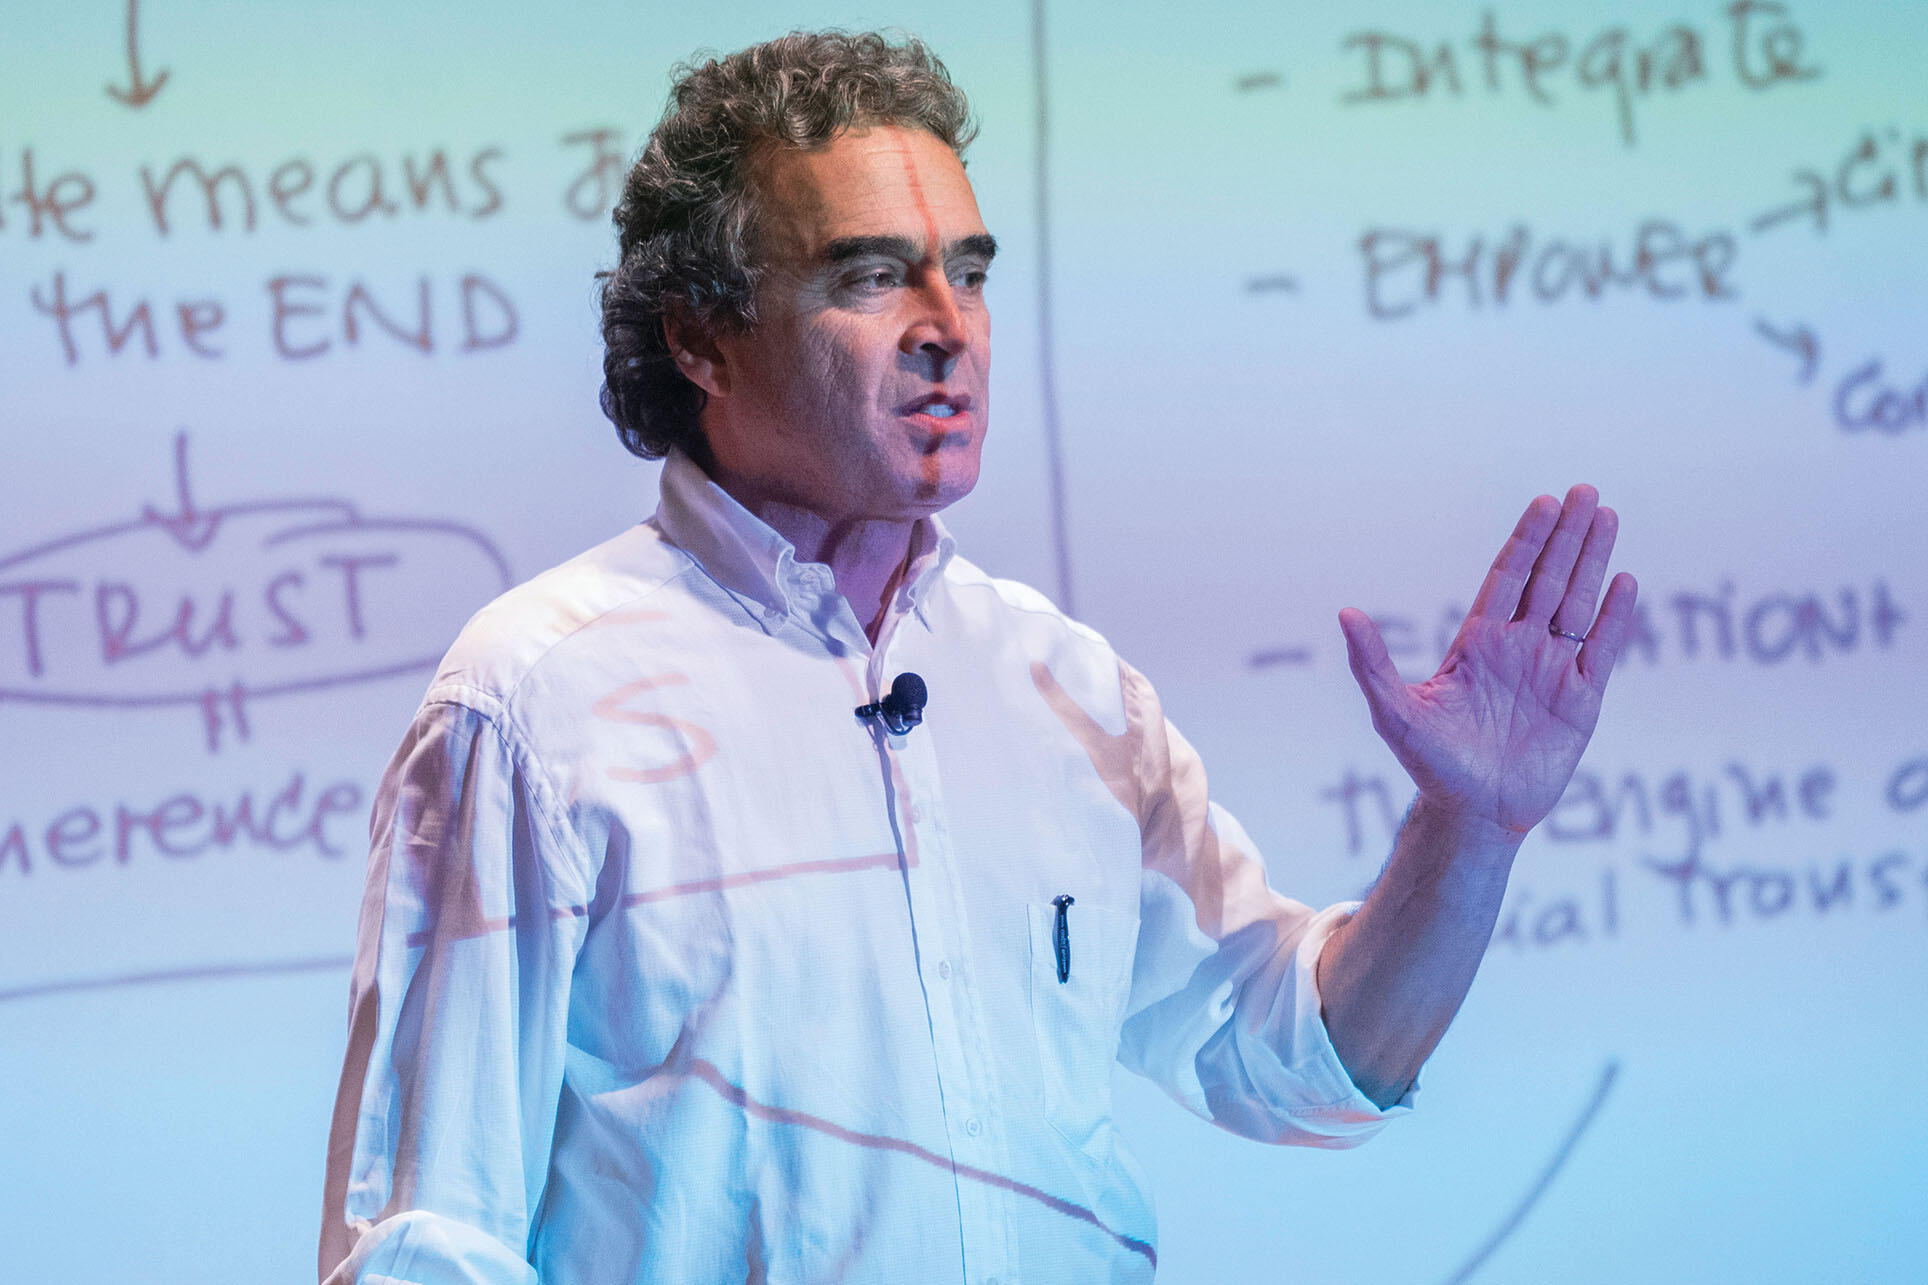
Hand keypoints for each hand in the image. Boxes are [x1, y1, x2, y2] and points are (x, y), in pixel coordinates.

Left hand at [1338, 484, 1637, 837]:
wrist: (1473, 812)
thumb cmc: (1431, 762)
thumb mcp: (1396, 712)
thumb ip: (1372, 663)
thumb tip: (1344, 613)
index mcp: (1478, 642)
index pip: (1508, 577)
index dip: (1527, 540)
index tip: (1544, 502)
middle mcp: (1519, 647)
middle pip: (1548, 579)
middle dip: (1567, 536)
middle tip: (1586, 491)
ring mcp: (1553, 670)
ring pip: (1578, 603)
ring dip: (1593, 561)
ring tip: (1609, 517)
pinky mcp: (1582, 699)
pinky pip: (1603, 650)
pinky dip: (1615, 617)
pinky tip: (1624, 581)